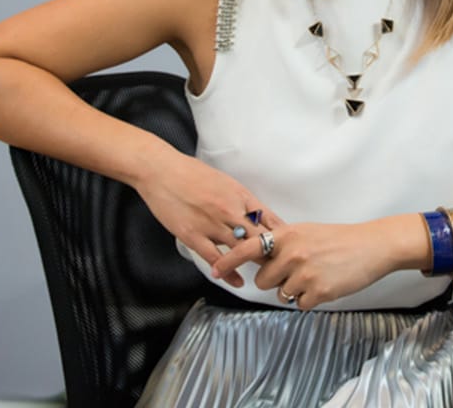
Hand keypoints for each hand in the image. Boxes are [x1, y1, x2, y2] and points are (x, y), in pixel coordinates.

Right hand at [133, 147, 284, 287]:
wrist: (162, 170)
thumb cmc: (192, 173)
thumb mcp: (226, 182)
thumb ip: (241, 201)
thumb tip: (257, 215)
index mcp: (241, 195)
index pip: (271, 219)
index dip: (283, 236)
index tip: (290, 248)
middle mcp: (230, 210)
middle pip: (260, 238)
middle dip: (273, 254)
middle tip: (282, 267)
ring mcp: (212, 224)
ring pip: (241, 250)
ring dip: (253, 264)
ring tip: (265, 276)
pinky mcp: (193, 236)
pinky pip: (216, 259)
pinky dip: (229, 273)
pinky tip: (238, 281)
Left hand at [210, 220, 399, 308]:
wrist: (371, 246)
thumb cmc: (339, 239)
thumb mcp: (306, 232)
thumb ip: (282, 244)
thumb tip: (259, 259)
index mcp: (287, 235)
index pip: (247, 248)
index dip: (228, 261)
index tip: (214, 271)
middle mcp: (291, 253)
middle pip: (263, 281)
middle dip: (276, 281)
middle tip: (298, 271)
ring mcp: (304, 273)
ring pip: (282, 294)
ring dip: (295, 290)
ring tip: (316, 275)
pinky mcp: (318, 292)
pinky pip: (299, 304)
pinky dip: (310, 299)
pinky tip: (325, 284)